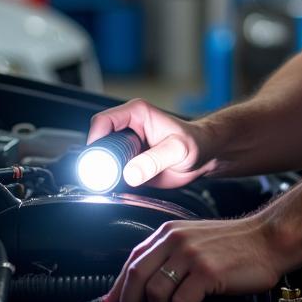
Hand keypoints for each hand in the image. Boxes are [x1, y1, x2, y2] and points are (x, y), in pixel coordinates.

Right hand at [86, 100, 216, 188]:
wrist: (205, 157)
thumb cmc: (197, 143)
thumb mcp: (178, 150)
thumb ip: (155, 160)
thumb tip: (131, 173)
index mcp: (136, 114)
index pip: (102, 121)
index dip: (95, 140)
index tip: (97, 160)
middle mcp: (128, 128)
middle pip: (99, 141)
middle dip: (98, 160)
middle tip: (107, 176)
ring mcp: (128, 147)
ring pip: (103, 159)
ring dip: (105, 172)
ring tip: (116, 182)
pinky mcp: (130, 163)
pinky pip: (113, 172)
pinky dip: (112, 182)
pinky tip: (122, 187)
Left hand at [103, 216, 282, 301]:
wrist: (268, 239)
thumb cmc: (235, 245)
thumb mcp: (195, 241)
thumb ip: (170, 257)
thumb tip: (145, 286)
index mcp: (170, 232)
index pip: (132, 260)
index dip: (119, 286)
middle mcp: (176, 240)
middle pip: (137, 275)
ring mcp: (191, 254)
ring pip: (156, 290)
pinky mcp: (207, 271)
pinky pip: (182, 301)